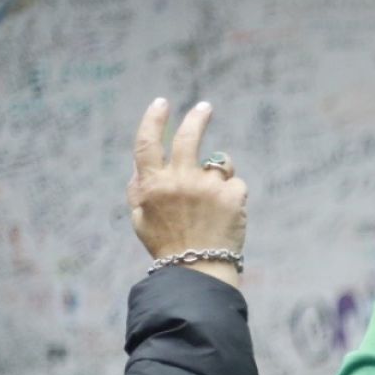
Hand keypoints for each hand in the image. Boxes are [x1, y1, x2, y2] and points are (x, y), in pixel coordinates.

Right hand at [129, 98, 247, 284]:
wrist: (199, 271)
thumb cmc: (167, 245)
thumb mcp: (141, 218)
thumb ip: (139, 188)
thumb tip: (141, 164)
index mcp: (152, 185)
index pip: (148, 143)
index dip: (153, 120)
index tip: (161, 103)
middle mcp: (179, 180)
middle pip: (188, 137)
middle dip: (197, 118)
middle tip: (204, 107)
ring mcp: (207, 187)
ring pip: (219, 163)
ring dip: (219, 174)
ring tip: (215, 202)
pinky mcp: (232, 195)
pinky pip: (235, 184)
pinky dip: (233, 196)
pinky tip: (227, 216)